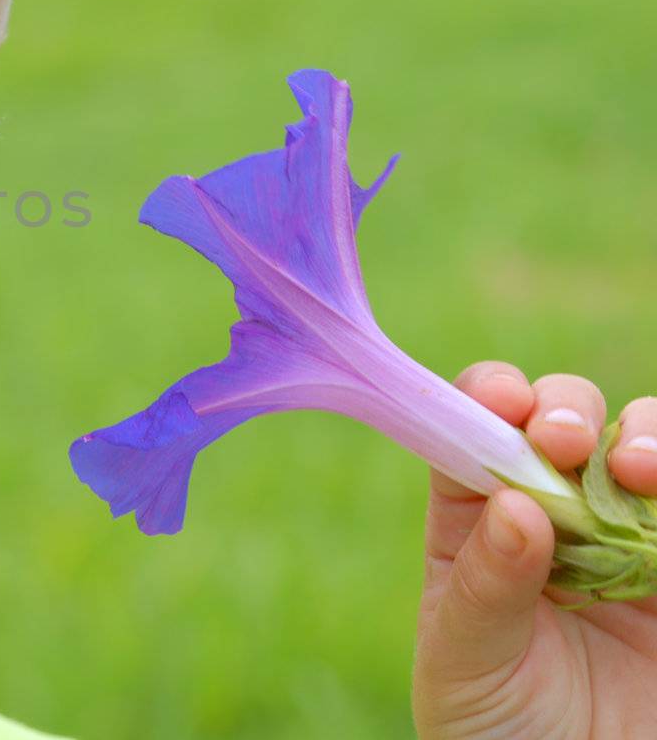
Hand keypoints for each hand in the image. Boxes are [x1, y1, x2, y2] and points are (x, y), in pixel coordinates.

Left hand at [412, 360, 656, 737]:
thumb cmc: (495, 728)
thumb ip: (485, 588)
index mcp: (476, 521)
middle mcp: (551, 514)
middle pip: (560, 421)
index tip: (503, 400)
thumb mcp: (466, 662)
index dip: (488, 399)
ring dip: (646, 437)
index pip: (475, 432)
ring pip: (640, 446)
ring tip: (640, 470)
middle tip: (565, 440)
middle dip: (566, 410)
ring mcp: (624, 537)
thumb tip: (515, 506)